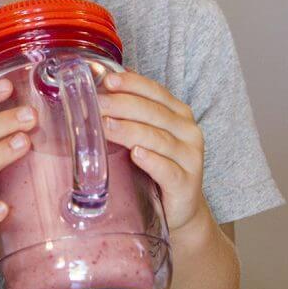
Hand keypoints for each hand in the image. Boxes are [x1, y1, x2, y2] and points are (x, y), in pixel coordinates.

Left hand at [97, 70, 205, 231]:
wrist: (180, 208)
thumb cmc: (157, 166)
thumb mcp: (145, 135)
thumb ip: (129, 113)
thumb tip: (99, 87)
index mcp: (178, 114)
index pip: (155, 91)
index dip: (132, 83)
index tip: (108, 79)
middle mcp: (188, 132)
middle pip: (154, 112)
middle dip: (123, 105)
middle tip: (97, 104)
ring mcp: (190, 158)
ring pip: (159, 139)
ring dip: (131, 130)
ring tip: (106, 126)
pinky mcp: (186, 184)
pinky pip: (168, 170)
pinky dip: (152, 160)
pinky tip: (136, 154)